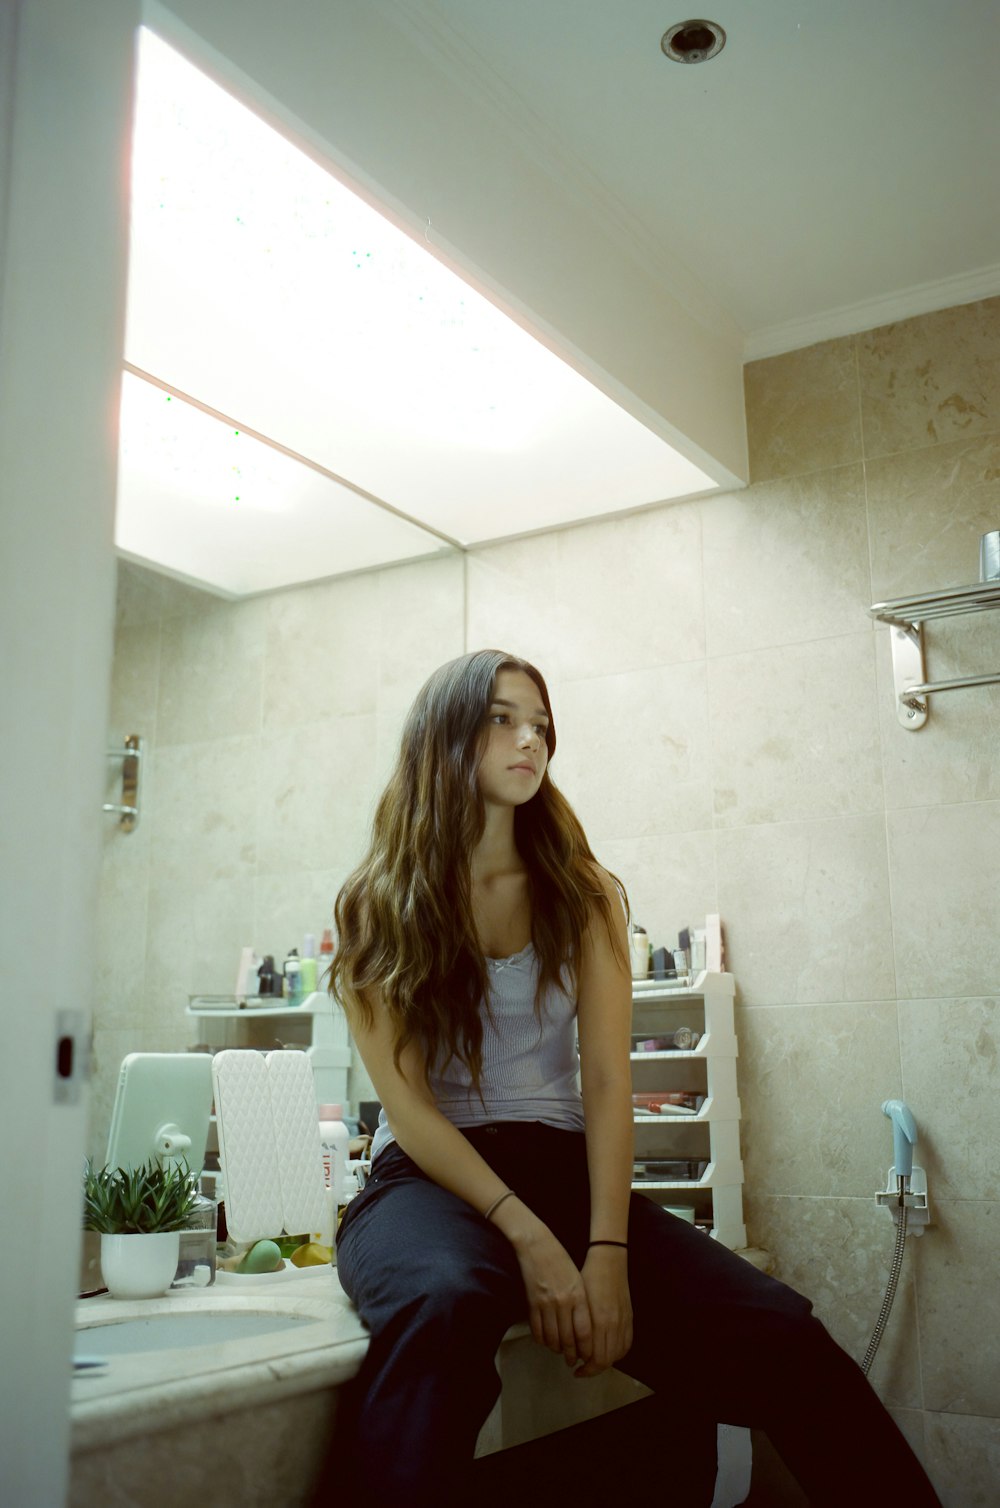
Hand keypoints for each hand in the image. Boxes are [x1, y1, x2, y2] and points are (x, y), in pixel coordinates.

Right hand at [512, 1226, 593, 1369]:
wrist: (536, 1244)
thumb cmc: (561, 1260)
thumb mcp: (578, 1279)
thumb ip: (582, 1303)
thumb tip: (583, 1330)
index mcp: (579, 1295)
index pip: (585, 1332)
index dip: (587, 1349)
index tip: (588, 1356)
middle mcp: (563, 1301)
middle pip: (568, 1339)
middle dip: (571, 1354)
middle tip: (572, 1361)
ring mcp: (546, 1303)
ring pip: (552, 1338)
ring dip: (556, 1349)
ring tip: (559, 1351)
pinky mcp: (531, 1303)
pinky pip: (537, 1330)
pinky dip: (542, 1340)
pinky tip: (546, 1341)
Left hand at [574, 1246, 632, 1377]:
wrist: (609, 1260)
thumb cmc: (588, 1278)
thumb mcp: (578, 1303)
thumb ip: (577, 1327)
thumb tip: (573, 1348)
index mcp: (599, 1321)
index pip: (597, 1359)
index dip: (586, 1369)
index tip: (576, 1369)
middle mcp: (614, 1324)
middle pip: (607, 1360)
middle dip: (593, 1369)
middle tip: (581, 1368)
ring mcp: (624, 1321)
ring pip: (618, 1354)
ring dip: (606, 1361)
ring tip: (593, 1361)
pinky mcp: (630, 1317)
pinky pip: (626, 1344)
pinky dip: (618, 1352)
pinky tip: (609, 1351)